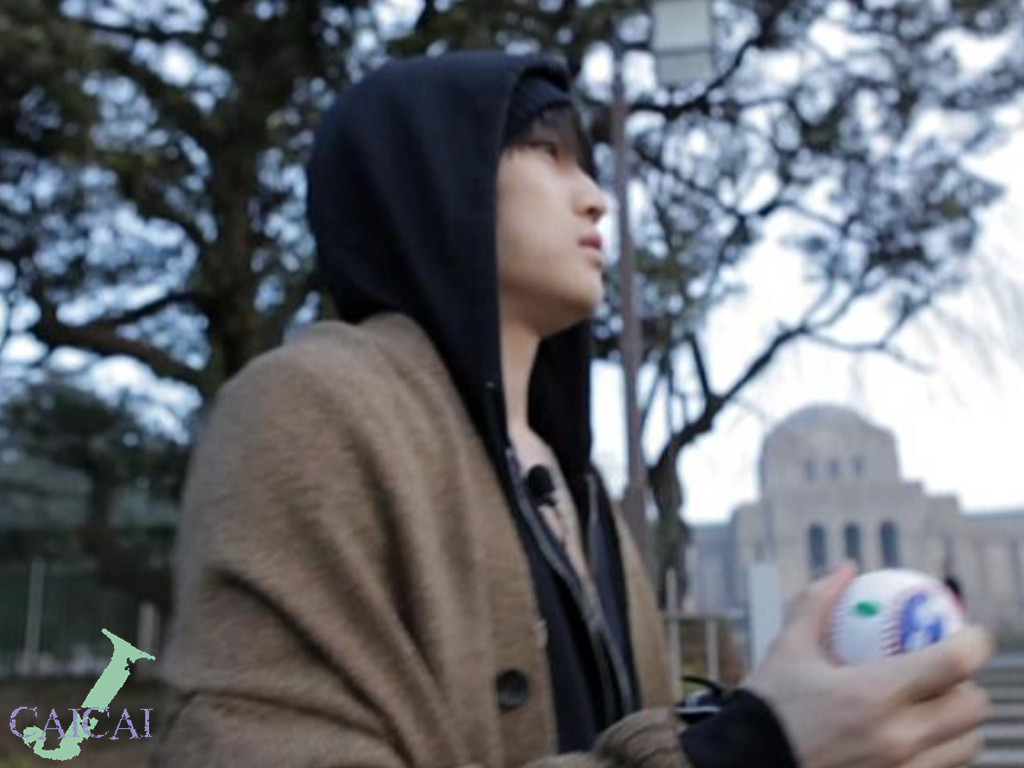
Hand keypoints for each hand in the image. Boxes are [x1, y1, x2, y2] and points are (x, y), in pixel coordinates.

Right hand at [741, 562, 993, 767]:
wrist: (750, 764)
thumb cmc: (769, 708)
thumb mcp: (788, 648)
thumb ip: (818, 603)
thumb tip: (846, 570)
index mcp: (872, 695)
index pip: (954, 664)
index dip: (975, 642)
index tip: (970, 632)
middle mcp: (897, 738)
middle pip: (974, 708)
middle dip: (969, 685)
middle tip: (945, 672)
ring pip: (968, 744)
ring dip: (958, 721)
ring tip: (931, 706)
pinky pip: (945, 767)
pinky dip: (940, 748)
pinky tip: (912, 733)